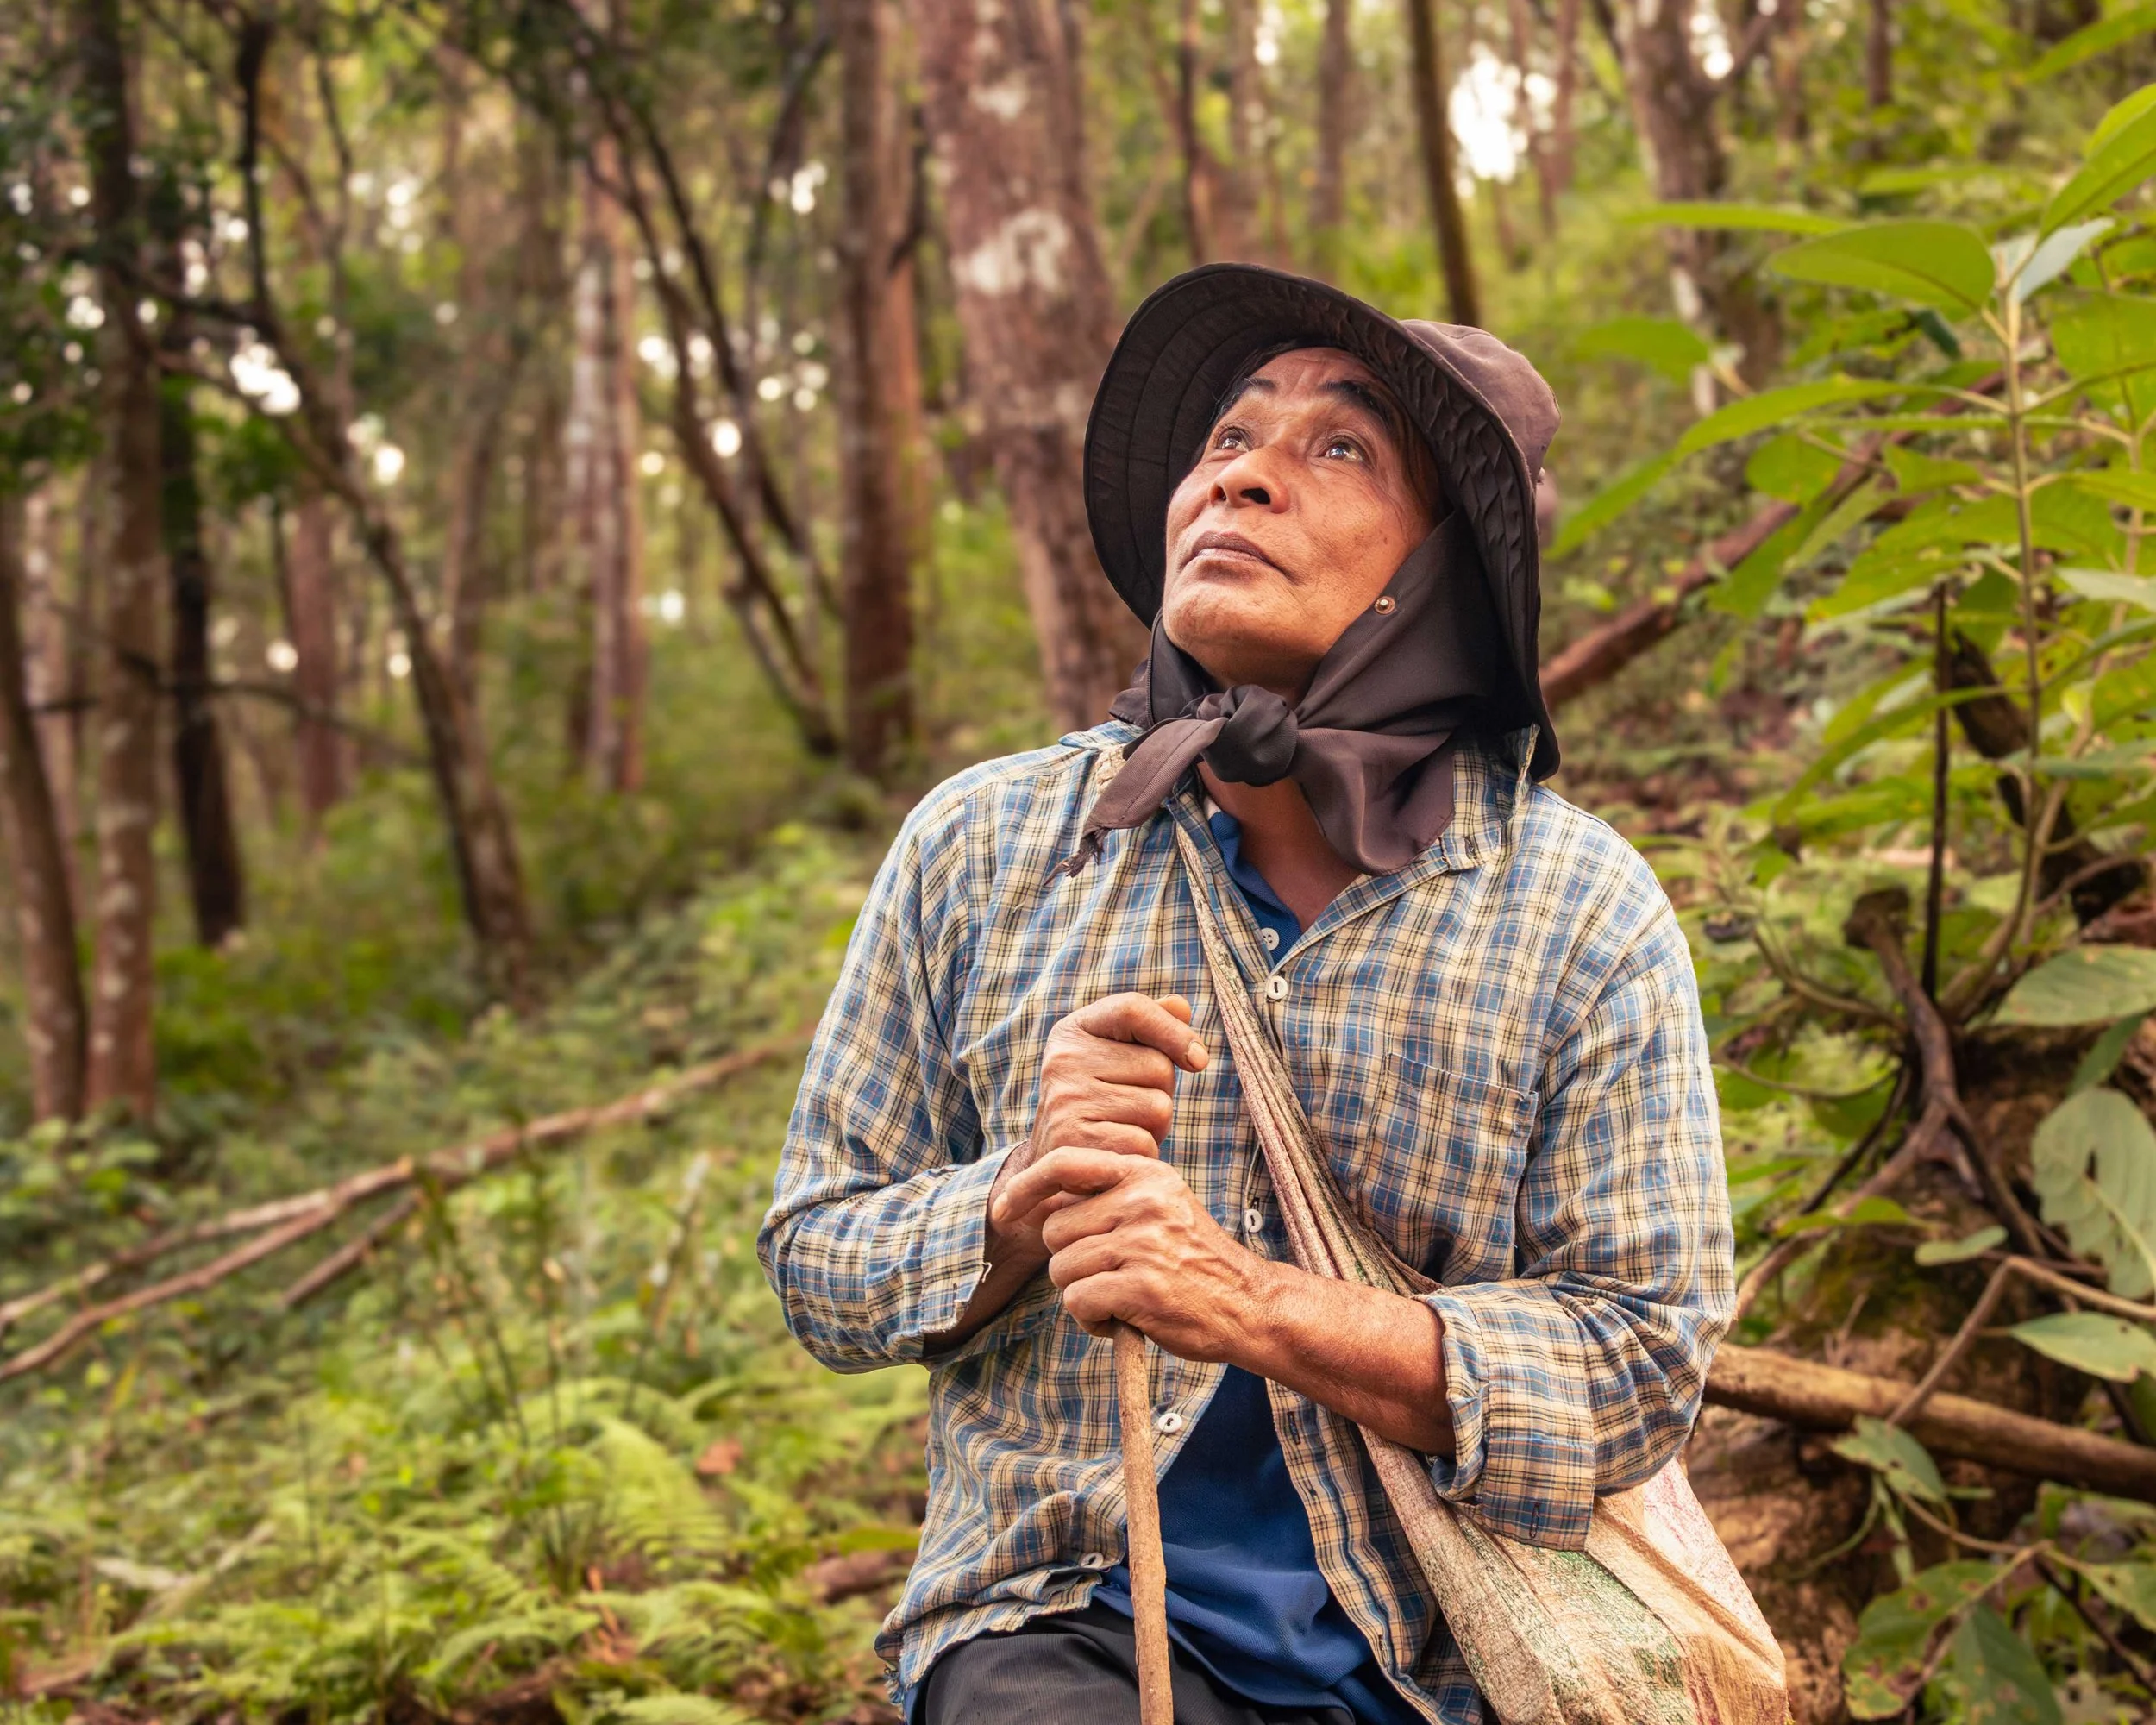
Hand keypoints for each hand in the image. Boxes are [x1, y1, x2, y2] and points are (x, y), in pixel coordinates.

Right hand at [984, 994, 1209, 1270]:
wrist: (1054, 1169)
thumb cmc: (1100, 1107)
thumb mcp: (1116, 1060)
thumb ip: (1149, 1029)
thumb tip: (1181, 1005)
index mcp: (1072, 1032)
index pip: (1131, 1010)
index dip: (1173, 1030)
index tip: (1199, 1061)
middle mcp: (1063, 1061)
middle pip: (1157, 1065)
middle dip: (1160, 1091)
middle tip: (1129, 1109)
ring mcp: (1066, 1101)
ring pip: (1158, 1106)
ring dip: (1154, 1126)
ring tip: (1122, 1130)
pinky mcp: (1076, 1144)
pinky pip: (1146, 1142)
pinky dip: (1144, 1154)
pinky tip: (1118, 1154)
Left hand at [992, 1147, 1280, 1360]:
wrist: (1249, 1305)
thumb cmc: (1193, 1261)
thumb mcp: (1161, 1206)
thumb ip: (1110, 1197)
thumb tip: (1040, 1201)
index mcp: (1145, 1173)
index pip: (1065, 1162)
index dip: (1024, 1186)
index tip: (1003, 1210)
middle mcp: (1143, 1200)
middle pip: (1054, 1229)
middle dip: (1069, 1260)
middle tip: (1109, 1275)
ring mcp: (1143, 1242)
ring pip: (1061, 1269)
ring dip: (1081, 1294)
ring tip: (1121, 1299)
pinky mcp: (1141, 1286)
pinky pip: (1078, 1302)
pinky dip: (1091, 1320)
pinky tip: (1124, 1319)